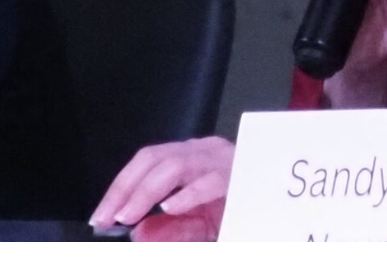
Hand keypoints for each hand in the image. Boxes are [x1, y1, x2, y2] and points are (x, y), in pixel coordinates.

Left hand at [89, 136, 234, 231]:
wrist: (285, 204)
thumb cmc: (244, 208)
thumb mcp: (200, 225)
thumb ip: (171, 230)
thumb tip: (138, 234)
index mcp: (192, 158)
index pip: (146, 162)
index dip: (120, 186)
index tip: (101, 216)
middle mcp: (205, 151)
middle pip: (154, 158)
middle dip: (126, 187)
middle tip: (109, 218)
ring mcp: (223, 159)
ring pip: (175, 165)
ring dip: (146, 192)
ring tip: (129, 215)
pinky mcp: (241, 175)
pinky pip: (209, 181)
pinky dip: (187, 195)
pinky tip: (170, 208)